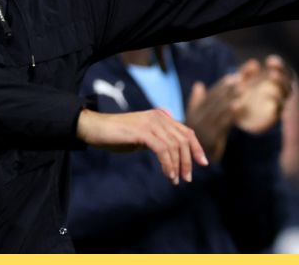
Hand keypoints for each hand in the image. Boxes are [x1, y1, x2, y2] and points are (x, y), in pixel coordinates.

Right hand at [76, 108, 207, 184]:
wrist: (95, 128)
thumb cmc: (117, 135)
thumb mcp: (142, 137)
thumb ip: (157, 140)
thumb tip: (172, 153)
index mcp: (162, 117)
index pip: (187, 132)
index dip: (197, 147)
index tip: (203, 163)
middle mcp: (160, 117)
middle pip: (184, 139)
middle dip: (189, 160)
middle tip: (188, 178)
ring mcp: (152, 123)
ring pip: (175, 146)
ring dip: (178, 165)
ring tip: (176, 180)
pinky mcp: (143, 132)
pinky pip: (163, 149)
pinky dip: (168, 164)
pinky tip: (168, 175)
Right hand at [185, 73, 240, 161]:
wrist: (185, 163)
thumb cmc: (191, 141)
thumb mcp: (192, 121)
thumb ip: (196, 102)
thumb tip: (199, 85)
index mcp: (194, 113)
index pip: (209, 96)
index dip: (221, 86)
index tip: (232, 76)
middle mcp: (197, 119)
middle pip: (215, 101)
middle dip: (228, 89)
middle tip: (240, 78)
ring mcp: (203, 129)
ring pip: (219, 110)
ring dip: (230, 98)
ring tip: (242, 88)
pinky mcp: (211, 139)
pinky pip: (222, 123)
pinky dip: (231, 113)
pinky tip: (238, 105)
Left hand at [231, 55, 291, 133]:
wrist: (234, 117)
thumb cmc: (237, 95)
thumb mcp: (238, 82)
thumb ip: (245, 72)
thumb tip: (254, 63)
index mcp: (271, 80)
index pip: (281, 70)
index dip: (278, 64)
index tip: (269, 61)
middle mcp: (277, 90)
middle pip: (288, 79)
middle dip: (282, 73)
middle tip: (272, 71)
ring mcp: (277, 102)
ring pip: (287, 92)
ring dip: (282, 83)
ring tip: (272, 76)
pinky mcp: (274, 115)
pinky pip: (280, 107)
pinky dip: (277, 100)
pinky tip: (268, 94)